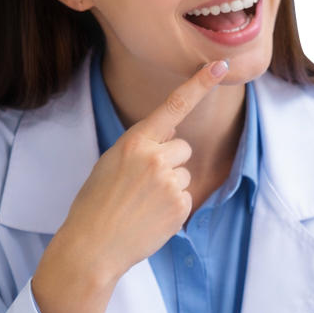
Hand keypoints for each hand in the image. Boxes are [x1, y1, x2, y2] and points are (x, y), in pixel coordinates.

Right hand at [31, 60, 227, 312]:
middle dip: (170, 162)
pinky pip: (187, 197)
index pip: (173, 106)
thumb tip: (170, 140)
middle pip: (183, 148)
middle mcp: (155, 157)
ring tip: (142, 204)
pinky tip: (150, 217)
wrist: (92, 247)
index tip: (221, 65)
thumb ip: (140, 148)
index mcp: (134, 142)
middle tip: (142, 186)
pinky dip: (173, 208)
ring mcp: (170, 182)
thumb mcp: (110, 163)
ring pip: (185, 174)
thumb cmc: (96, 204)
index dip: (200, 84)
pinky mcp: (181, 205)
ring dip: (170, 187)